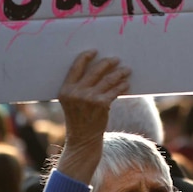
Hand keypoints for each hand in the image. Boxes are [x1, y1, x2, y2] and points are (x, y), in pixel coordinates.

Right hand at [55, 50, 130, 182]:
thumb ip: (78, 87)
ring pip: (108, 79)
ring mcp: (89, 98)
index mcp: (65, 90)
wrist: (82, 140)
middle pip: (95, 70)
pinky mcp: (101, 104)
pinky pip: (115, 90)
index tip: (95, 51)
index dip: (86, 56)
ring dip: (119, 73)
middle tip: (116, 59)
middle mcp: (76, 92)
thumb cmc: (78, 119)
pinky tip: (127, 83)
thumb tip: (97, 68)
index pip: (76, 67)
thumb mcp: (71, 102)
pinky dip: (122, 86)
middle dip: (108, 63)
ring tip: (126, 70)